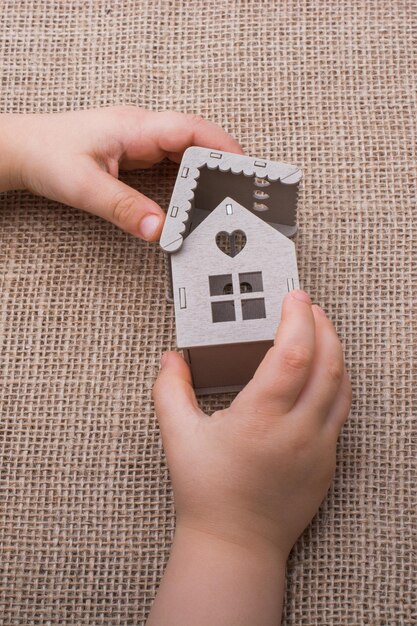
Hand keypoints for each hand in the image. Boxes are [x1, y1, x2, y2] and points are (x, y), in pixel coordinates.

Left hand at [0, 107, 242, 240]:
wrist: (24, 151)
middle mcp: (143, 130)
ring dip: (207, 169)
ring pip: (187, 150)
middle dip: (223, 161)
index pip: (191, 129)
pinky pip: (173, 160)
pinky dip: (190, 176)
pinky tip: (196, 193)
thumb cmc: (48, 156)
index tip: (244, 169)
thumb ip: (124, 209)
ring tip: (227, 194)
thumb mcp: (85, 187)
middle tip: (244, 189)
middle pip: (196, 139)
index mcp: (136, 127)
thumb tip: (159, 231)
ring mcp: (141, 140)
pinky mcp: (137, 153)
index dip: (222, 147)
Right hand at [148, 290, 350, 625]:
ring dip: (334, 351)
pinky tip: (322, 374)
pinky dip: (336, 382)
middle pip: (327, 363)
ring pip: (341, 386)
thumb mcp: (179, 437)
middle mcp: (296, 431)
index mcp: (260, 419)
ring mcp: (317, 447)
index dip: (298, 319)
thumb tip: (171, 359)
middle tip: (309, 307)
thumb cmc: (208, 495)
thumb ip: (170, 390)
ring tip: (319, 332)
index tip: (295, 297)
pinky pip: (341, 411)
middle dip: (322, 326)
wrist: (235, 544)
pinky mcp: (327, 461)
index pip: (293, 354)